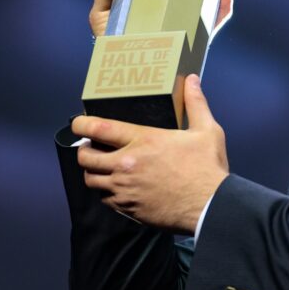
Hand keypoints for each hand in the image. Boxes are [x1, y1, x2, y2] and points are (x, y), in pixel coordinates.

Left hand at [72, 75, 228, 233]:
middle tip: (91, 148)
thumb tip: (192, 80)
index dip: (81, 124)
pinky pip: (105, 200)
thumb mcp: (207, 131)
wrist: (210, 207)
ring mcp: (125, 188)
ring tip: (102, 169)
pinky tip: (117, 188)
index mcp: (144, 140)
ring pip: (91, 181)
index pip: (99, 128)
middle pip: (86, 157)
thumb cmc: (208, 169)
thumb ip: (196, 103)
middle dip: (84, 151)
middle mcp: (127, 164)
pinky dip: (106, 193)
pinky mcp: (129, 208)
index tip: (78, 123)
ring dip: (93, 173)